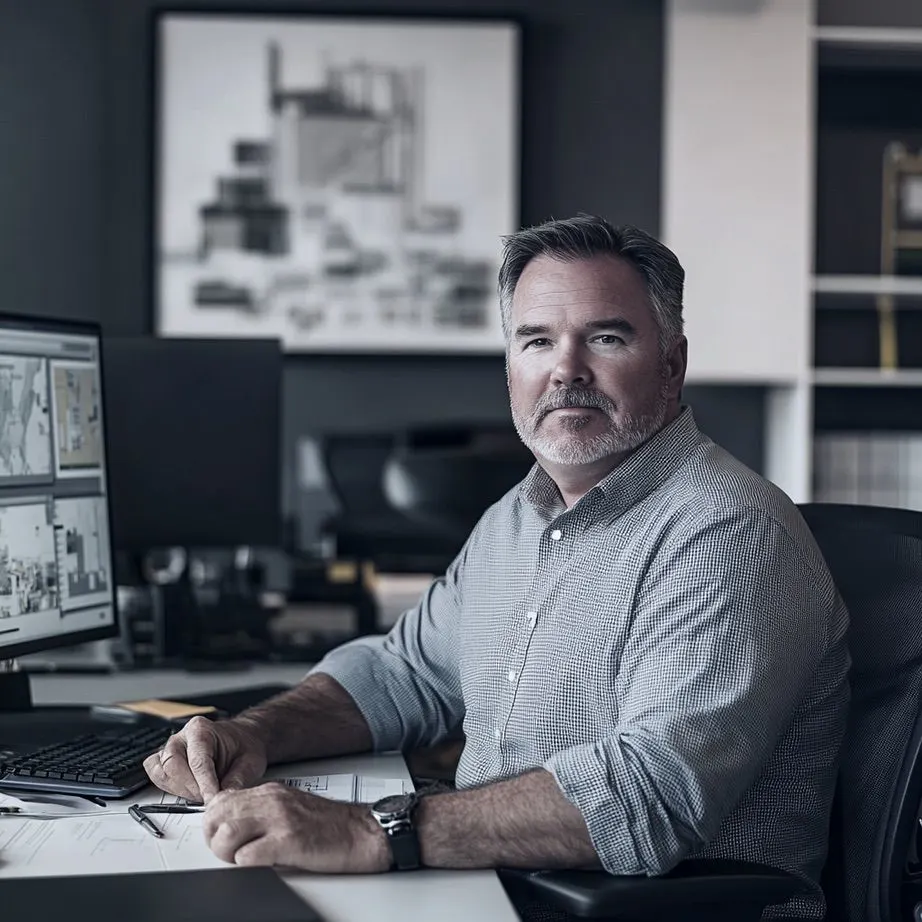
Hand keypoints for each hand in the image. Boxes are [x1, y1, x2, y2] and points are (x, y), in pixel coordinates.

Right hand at [143, 716, 267, 802]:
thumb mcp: (250, 761)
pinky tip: (188, 791)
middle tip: (209, 797)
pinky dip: (169, 788)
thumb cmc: (243, 747)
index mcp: (201, 729)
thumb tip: (222, 798)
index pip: (198, 761)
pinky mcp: (164, 762)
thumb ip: (237, 779)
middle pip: (173, 765)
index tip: (212, 799)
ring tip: (201, 793)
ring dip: (180, 790)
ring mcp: (170, 749)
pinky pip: (156, 776)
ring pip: (161, 773)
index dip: (205, 784)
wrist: (241, 740)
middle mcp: (181, 737)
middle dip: (192, 788)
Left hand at [203, 783, 389, 872]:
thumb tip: (231, 824)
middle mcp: (272, 801)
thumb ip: (263, 811)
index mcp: (271, 792)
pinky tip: (263, 863)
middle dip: (214, 839)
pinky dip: (247, 866)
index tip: (220, 836)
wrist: (361, 832)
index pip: (221, 800)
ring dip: (227, 854)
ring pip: (226, 836)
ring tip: (243, 859)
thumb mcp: (291, 808)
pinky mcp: (288, 841)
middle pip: (217, 816)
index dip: (214, 822)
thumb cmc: (330, 826)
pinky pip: (246, 857)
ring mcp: (280, 820)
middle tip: (228, 852)